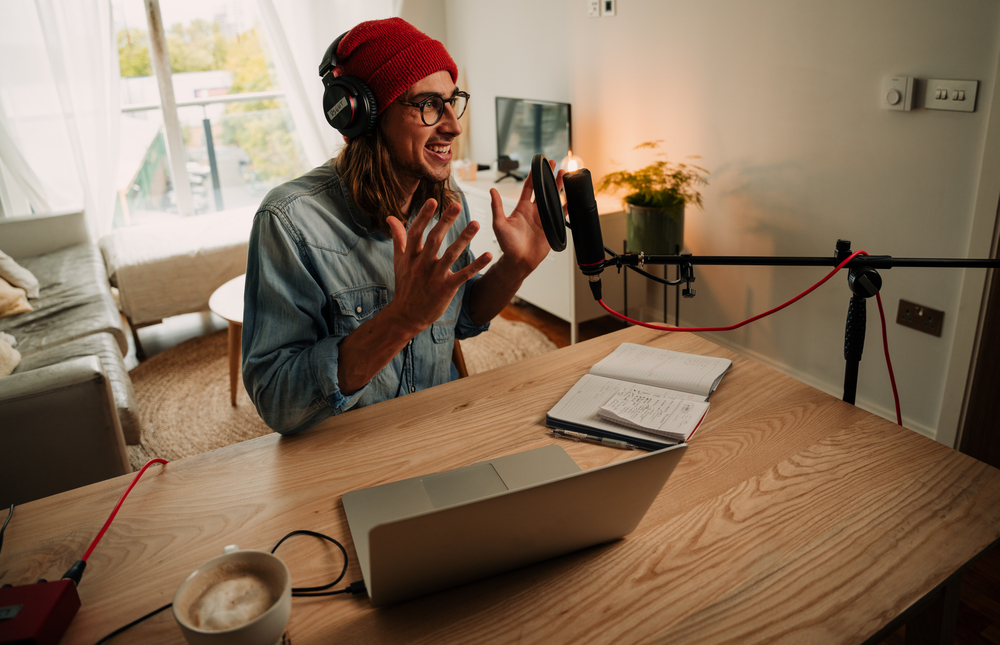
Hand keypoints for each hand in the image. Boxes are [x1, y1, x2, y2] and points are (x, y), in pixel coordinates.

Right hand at [386, 199, 491, 334]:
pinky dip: (476, 266)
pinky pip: (463, 275)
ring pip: (451, 255)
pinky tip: (488, 255)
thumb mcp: (399, 261)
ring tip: (476, 223)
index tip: (432, 201)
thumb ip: (398, 238)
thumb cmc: (405, 285)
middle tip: (456, 205)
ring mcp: (434, 277)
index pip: (416, 232)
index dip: (424, 216)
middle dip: (445, 221)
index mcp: (410, 257)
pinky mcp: (446, 289)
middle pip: (434, 239)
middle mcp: (421, 265)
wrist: (406, 316)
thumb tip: (390, 217)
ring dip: (464, 239)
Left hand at [489, 159, 564, 278]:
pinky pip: (561, 214)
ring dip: (559, 187)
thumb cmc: (507, 245)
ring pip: (554, 199)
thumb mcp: (499, 224)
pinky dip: (567, 206)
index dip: (533, 175)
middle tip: (554, 164)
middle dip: (549, 177)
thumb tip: (491, 190)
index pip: (529, 187)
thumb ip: (496, 207)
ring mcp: (544, 218)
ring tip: (565, 174)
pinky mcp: (552, 227)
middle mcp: (534, 211)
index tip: (538, 164)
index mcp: (522, 208)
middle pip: (544, 190)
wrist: (519, 261)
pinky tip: (572, 197)